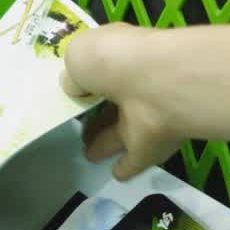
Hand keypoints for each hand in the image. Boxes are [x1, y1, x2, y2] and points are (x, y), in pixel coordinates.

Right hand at [61, 24, 184, 179]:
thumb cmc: (113, 60)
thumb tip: (74, 87)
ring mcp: (144, 119)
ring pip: (121, 133)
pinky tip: (116, 174)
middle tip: (80, 131)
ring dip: (106, 144)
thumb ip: (74, 74)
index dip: (87, 83)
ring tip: (88, 154)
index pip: (102, 73)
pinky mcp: (151, 147)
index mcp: (119, 60)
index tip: (74, 95)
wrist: (155, 86)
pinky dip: (126, 167)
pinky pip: (136, 159)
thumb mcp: (79, 55)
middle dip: (97, 117)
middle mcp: (134, 87)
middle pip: (112, 106)